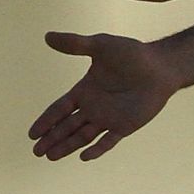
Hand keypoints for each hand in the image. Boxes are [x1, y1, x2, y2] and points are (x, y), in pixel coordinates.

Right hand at [30, 32, 181, 159]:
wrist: (160, 66)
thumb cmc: (132, 54)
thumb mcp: (100, 45)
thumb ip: (75, 44)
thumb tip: (47, 36)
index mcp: (85, 90)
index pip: (60, 109)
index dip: (46, 121)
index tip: (32, 134)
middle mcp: (94, 107)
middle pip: (67, 127)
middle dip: (52, 139)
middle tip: (37, 152)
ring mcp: (109, 118)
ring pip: (82, 136)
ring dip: (67, 146)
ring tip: (51, 157)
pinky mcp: (125, 126)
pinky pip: (108, 141)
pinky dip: (97, 150)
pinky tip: (84, 157)